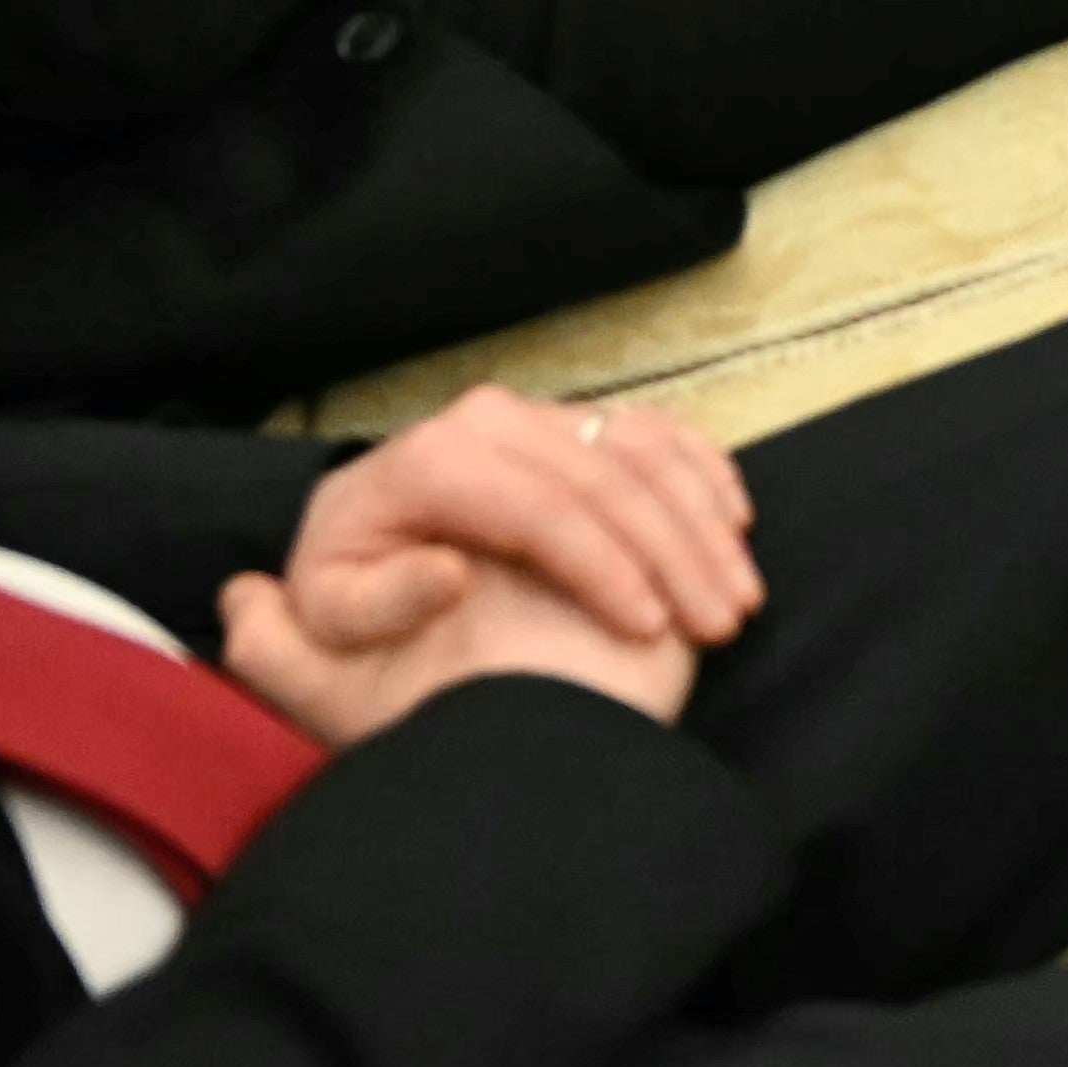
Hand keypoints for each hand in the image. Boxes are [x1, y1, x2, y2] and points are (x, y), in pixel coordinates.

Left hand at [219, 391, 750, 748]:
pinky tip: (733, 527)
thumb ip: (374, 610)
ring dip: (700, 522)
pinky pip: (655, 430)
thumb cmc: (358, 643)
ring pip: (640, 448)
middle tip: (719, 622)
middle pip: (603, 473)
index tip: (648, 629)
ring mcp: (532, 416)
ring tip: (736, 597)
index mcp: (422, 465)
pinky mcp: (571, 426)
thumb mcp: (331, 651)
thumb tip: (450, 571)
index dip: (604, 565)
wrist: (369, 602)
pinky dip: (702, 474)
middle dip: (672, 550)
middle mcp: (479, 421)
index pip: (538, 506)